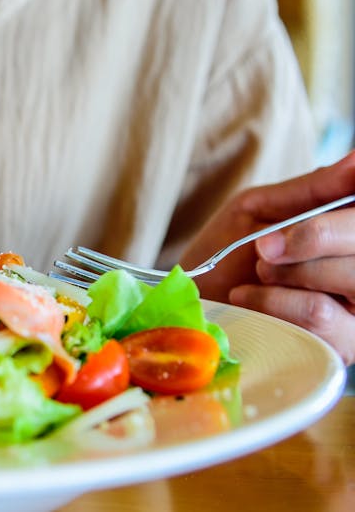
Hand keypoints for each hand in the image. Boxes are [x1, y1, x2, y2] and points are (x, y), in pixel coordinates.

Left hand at [182, 152, 354, 363]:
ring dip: (287, 271)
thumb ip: (315, 189)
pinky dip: (273, 300)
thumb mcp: (262, 208)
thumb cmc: (227, 251)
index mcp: (348, 229)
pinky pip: (319, 314)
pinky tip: (248, 297)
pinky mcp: (344, 344)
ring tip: (258, 272)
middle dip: (311, 238)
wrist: (192, 304)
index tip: (299, 218)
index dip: (336, 219)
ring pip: (349, 278)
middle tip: (264, 246)